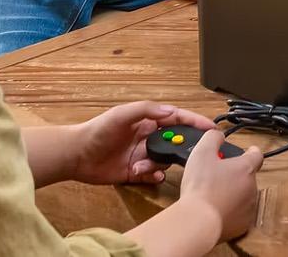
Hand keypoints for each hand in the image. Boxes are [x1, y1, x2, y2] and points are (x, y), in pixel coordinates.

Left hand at [71, 101, 217, 184]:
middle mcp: (148, 138)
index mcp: (148, 121)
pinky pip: (153, 175)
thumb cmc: (98, 130)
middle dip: (180, 148)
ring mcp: (142, 156)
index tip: (211, 128)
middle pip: (174, 142)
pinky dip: (153, 176)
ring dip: (158, 164)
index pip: (177, 119)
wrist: (75, 155)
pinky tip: (145, 175)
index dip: (195, 122)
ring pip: (164, 160)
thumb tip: (172, 112)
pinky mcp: (135, 172)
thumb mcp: (122, 114)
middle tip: (184, 155)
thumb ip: (148, 110)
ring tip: (141, 166)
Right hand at [178, 129, 262, 241]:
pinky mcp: (243, 225)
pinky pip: (238, 214)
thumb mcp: (202, 153)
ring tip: (213, 196)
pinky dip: (230, 212)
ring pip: (243, 195)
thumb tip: (218, 134)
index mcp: (246, 168)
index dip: (251, 152)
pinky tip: (215, 211)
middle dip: (235, 176)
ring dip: (233, 194)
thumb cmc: (201, 187)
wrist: (198, 221)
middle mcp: (252, 186)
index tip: (248, 151)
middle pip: (247, 176)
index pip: (257, 155)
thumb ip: (212, 138)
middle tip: (216, 177)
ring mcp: (249, 207)